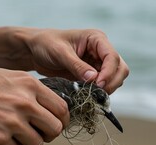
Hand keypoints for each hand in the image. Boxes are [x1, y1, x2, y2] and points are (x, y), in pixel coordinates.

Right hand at [0, 63, 68, 144]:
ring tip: (10, 134)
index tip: (55, 125)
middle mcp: (25, 103)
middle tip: (35, 134)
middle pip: (54, 130)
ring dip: (26, 143)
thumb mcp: (9, 76)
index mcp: (30, 85)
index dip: (61, 121)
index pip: (62, 109)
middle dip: (47, 135)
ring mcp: (12, 122)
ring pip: (36, 144)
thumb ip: (30, 92)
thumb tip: (47, 111)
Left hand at [13, 29, 128, 93]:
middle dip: (112, 82)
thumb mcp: (60, 53)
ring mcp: (99, 63)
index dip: (109, 72)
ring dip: (107, 88)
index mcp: (96, 39)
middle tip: (97, 93)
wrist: (35, 51)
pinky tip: (88, 95)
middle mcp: (101, 50)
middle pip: (120, 69)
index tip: (98, 85)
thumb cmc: (46, 44)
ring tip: (91, 94)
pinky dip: (100, 92)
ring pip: (116, 78)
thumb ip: (77, 65)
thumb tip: (94, 78)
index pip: (112, 57)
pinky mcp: (93, 75)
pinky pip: (104, 85)